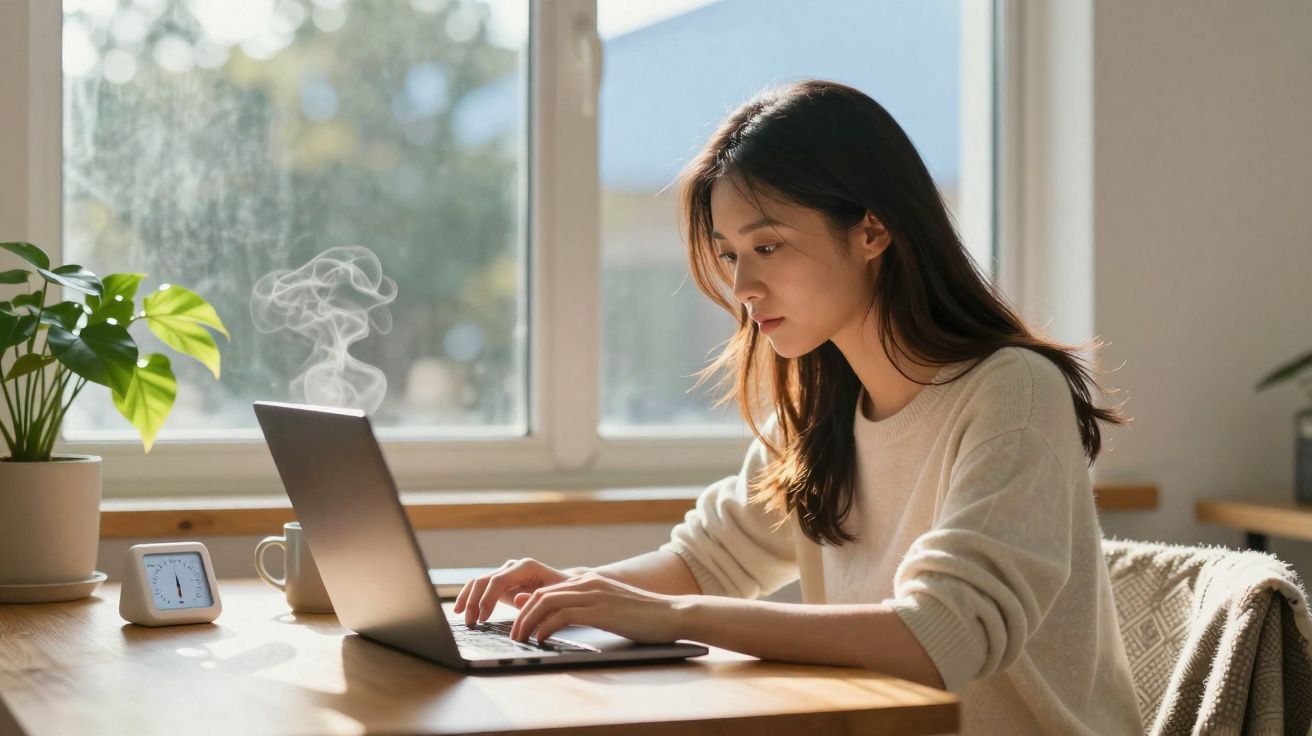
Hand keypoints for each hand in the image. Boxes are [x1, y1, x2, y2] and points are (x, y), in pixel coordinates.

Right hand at [453, 558, 575, 626]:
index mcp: (526, 567)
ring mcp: (505, 573)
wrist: (567, 589)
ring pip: (479, 582)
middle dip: (474, 602)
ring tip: (466, 621)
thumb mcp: (557, 600)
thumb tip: (516, 598)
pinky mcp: (501, 582)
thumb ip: (538, 600)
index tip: (483, 618)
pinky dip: (468, 597)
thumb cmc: (564, 596)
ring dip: (468, 601)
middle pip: (485, 580)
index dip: (488, 599)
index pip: (499, 579)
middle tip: (471, 624)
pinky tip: (459, 611)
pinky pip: (479, 587)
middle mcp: (513, 566)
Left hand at [510, 572, 688, 644]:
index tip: (519, 624)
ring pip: (546, 602)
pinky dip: (546, 627)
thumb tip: (559, 618)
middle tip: (514, 635)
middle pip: (541, 594)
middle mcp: (588, 582)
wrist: (672, 614)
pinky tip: (541, 639)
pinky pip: (562, 615)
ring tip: (521, 639)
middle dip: (522, 615)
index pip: (548, 589)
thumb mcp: (610, 608)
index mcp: (590, 580)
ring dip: (528, 622)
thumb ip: (586, 608)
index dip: (528, 607)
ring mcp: (594, 594)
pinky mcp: (600, 610)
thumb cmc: (644, 617)